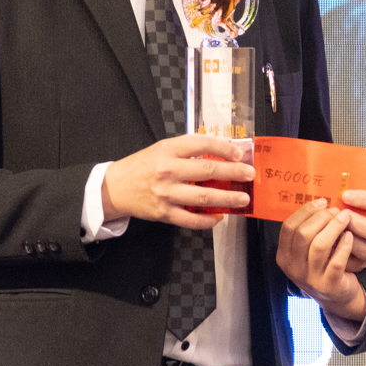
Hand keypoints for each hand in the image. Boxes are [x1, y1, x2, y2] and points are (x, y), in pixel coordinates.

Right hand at [101, 135, 252, 229]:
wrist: (116, 187)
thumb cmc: (142, 167)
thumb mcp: (162, 150)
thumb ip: (187, 151)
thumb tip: (220, 154)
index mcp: (168, 150)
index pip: (201, 145)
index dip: (224, 148)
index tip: (239, 154)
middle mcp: (167, 171)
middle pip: (207, 171)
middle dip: (233, 172)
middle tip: (249, 174)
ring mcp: (166, 194)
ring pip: (203, 197)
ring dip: (227, 199)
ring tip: (243, 199)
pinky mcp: (164, 213)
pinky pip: (191, 220)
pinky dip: (208, 220)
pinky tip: (219, 217)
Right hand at [276, 196, 365, 322]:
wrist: (337, 296)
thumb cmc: (323, 266)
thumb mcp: (307, 251)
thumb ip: (307, 231)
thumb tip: (318, 202)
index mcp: (284, 256)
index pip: (288, 227)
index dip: (305, 211)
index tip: (322, 202)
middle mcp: (294, 268)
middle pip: (303, 234)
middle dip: (321, 218)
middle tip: (336, 210)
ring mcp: (310, 278)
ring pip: (319, 246)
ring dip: (334, 228)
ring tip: (345, 218)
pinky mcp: (329, 284)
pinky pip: (336, 261)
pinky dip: (344, 246)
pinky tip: (350, 236)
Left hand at [335, 189, 365, 272]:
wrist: (352, 237)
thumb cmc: (349, 214)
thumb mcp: (353, 202)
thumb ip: (347, 195)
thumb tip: (329, 183)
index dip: (363, 199)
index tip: (344, 195)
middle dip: (355, 224)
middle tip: (337, 217)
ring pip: (363, 249)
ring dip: (344, 240)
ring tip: (327, 231)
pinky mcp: (360, 264)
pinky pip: (350, 262)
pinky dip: (336, 253)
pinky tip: (324, 244)